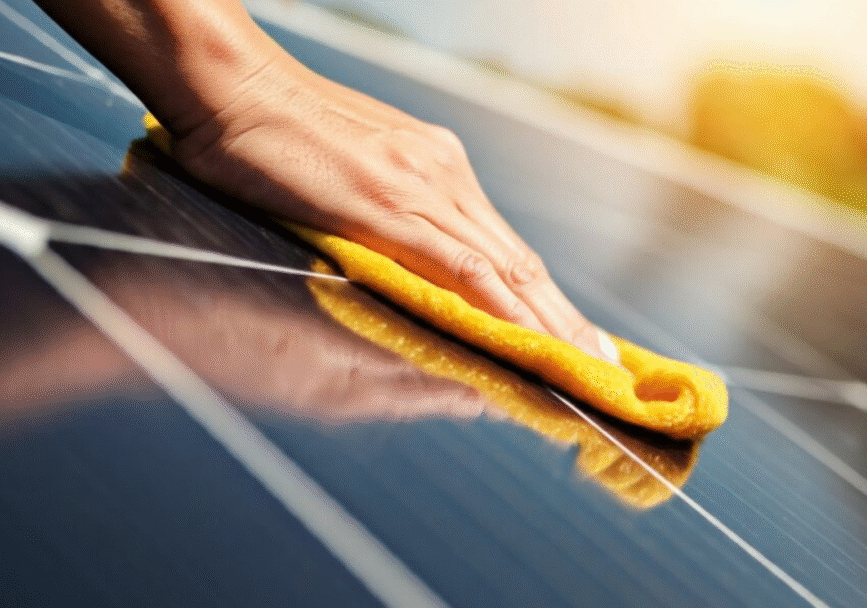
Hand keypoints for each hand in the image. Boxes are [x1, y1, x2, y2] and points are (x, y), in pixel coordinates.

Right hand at [168, 51, 616, 363]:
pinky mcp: (386, 207)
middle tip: (607, 368)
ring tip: (585, 367)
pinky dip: (498, 308)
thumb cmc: (276, 135)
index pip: (505, 253)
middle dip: (566, 322)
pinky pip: (458, 267)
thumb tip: (429, 284)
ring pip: (503, 270)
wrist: (232, 87)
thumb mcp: (351, 182)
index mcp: (439, 175)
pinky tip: (524, 340)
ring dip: (549, 324)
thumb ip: (394, 229)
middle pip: (520, 265)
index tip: (577, 340)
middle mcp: (445, 181)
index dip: (546, 302)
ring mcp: (421, 190)